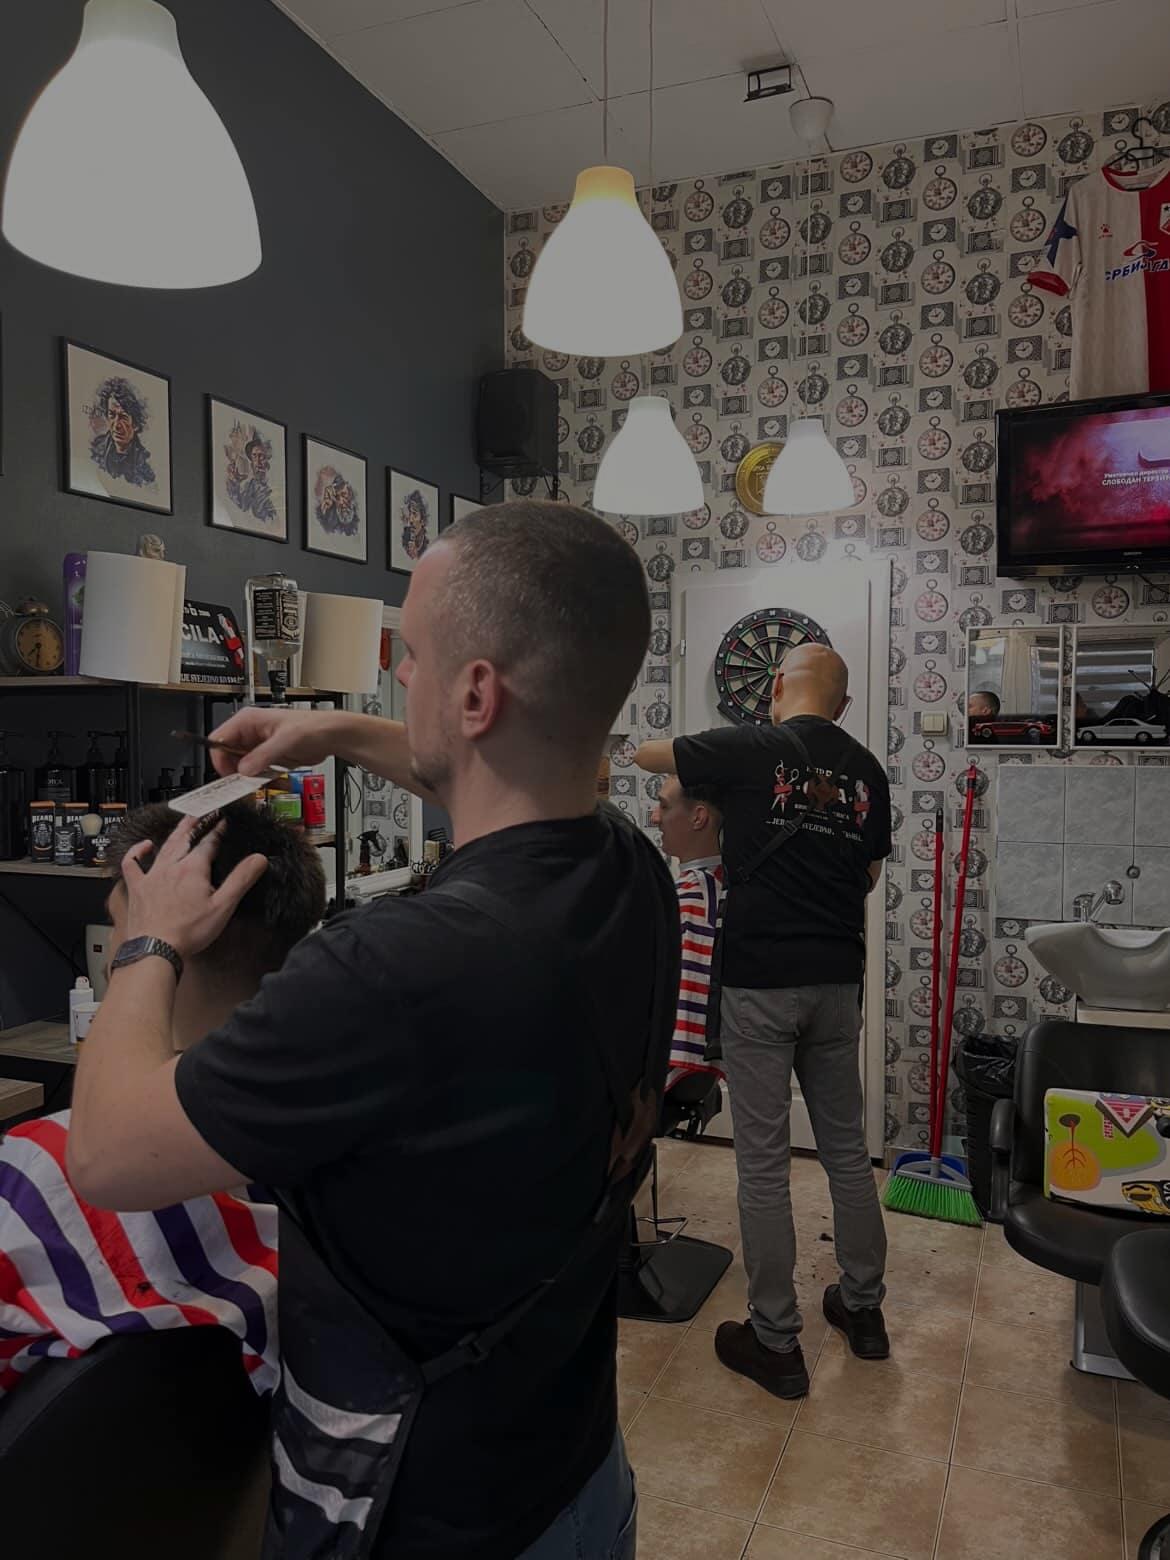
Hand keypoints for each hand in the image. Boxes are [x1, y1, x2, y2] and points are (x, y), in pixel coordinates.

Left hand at [119, 817, 267, 960]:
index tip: (224, 821)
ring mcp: (152, 875)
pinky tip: (144, 846)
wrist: (155, 948)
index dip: (218, 830)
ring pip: (164, 846)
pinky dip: (137, 851)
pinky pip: (133, 863)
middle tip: (203, 812)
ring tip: (184, 822)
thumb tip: (259, 859)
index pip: (209, 842)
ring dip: (176, 832)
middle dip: (196, 823)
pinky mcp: (138, 887)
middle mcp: (171, 866)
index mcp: (193, 869)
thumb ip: (241, 880)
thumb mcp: (223, 907)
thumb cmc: (188, 932)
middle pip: (185, 837)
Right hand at [209, 707, 339, 777]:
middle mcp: (249, 732)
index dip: (220, 759)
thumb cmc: (313, 727)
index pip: (219, 739)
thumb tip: (244, 770)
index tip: (227, 776)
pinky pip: (253, 772)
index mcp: (248, 720)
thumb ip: (263, 756)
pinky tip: (269, 779)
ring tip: (261, 779)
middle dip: (234, 771)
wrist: (331, 736)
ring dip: (247, 777)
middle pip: (227, 756)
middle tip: (244, 783)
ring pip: (239, 766)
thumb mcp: (286, 740)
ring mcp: (257, 746)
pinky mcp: (266, 758)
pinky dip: (258, 779)